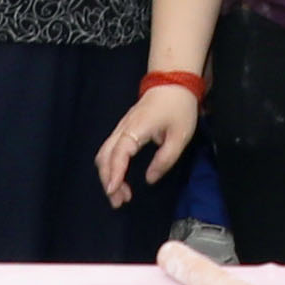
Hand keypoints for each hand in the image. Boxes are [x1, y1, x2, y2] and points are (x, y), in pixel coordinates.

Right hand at [96, 81, 200, 201]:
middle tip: (119, 201)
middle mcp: (124, 128)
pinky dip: (111, 166)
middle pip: (104, 156)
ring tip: (121, 194)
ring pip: (104, 153)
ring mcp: (121, 128)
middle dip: (108, 179)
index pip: (119, 153)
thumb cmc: (178, 108)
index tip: (113, 191)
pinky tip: (120, 178)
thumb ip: (165, 159)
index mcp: (136, 128)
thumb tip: (149, 179)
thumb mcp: (180, 136)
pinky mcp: (124, 129)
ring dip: (108, 174)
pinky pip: (110, 149)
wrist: (172, 83)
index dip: (115, 172)